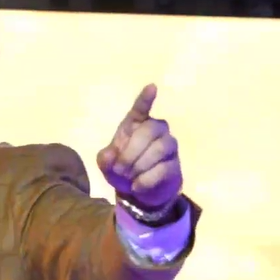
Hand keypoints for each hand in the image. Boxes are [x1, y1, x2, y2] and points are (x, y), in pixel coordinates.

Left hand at [96, 84, 182, 208]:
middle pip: (150, 130)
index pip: (141, 109)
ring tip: (128, 177)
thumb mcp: (107, 165)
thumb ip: (105, 158)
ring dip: (139, 166)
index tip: (152, 87)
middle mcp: (156, 130)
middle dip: (131, 151)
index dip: (146, 99)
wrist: (139, 191)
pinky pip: (163, 169)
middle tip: (119, 169)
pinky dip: (145, 180)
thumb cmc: (122, 169)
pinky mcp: (174, 165)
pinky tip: (136, 186)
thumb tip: (110, 155)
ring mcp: (168, 147)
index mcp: (135, 125)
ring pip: (159, 149)